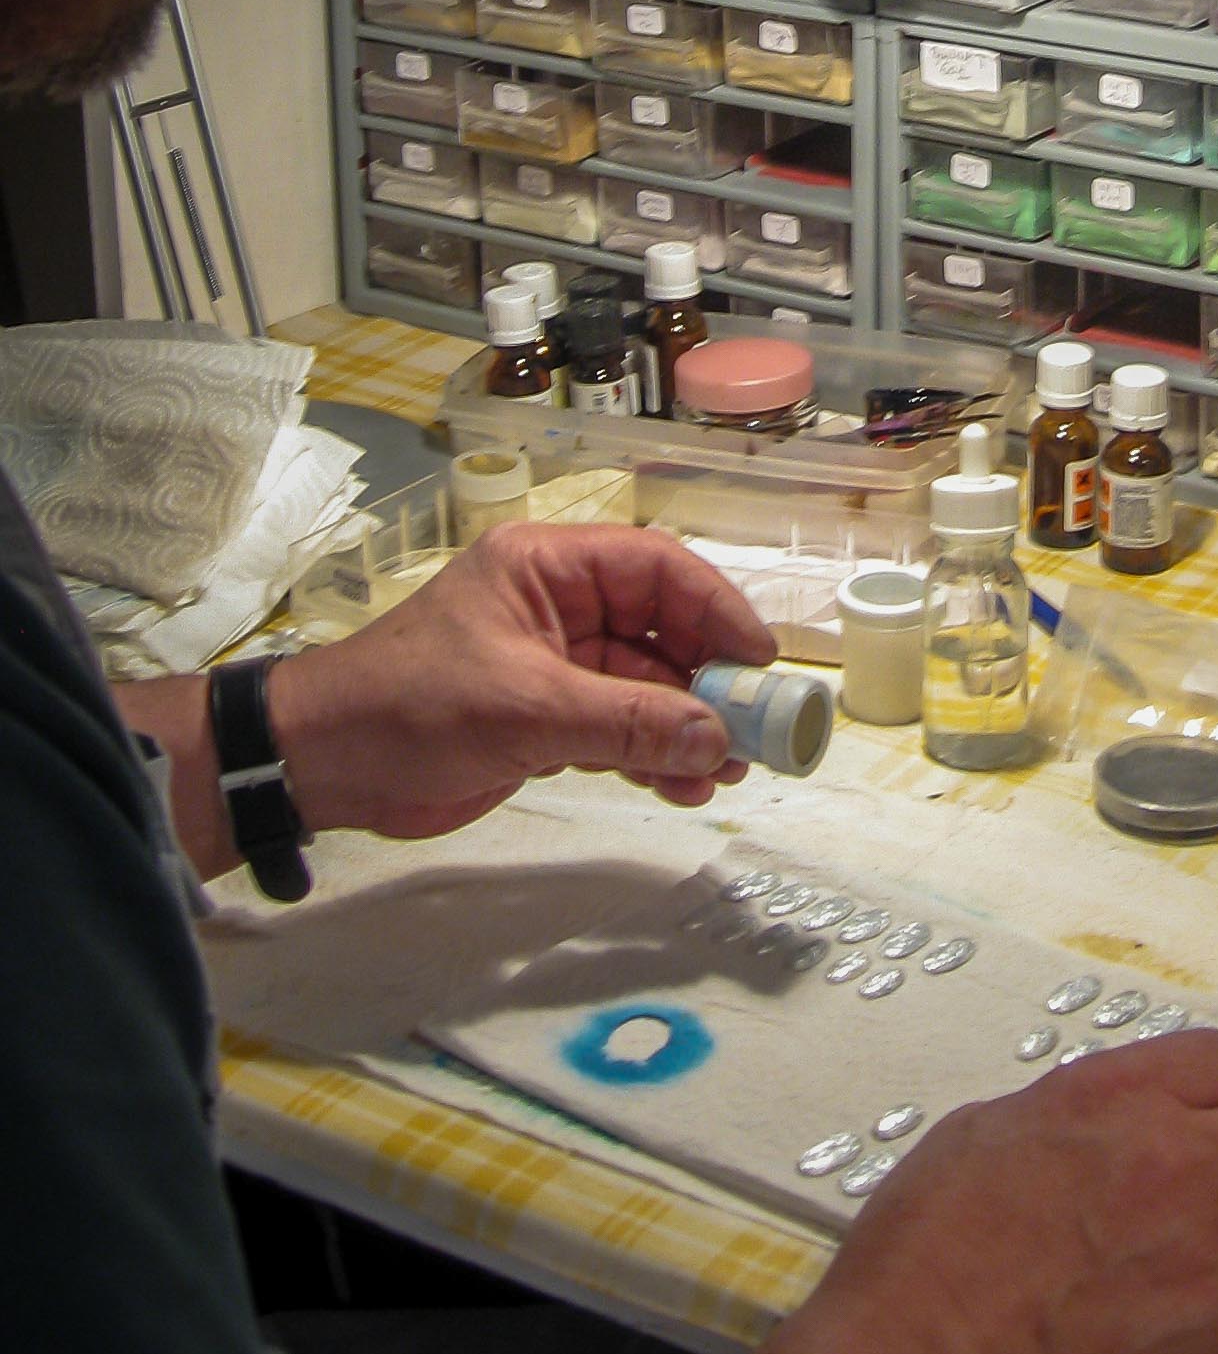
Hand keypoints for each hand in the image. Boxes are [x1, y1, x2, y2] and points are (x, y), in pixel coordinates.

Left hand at [267, 521, 776, 840]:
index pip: (656, 568)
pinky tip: (681, 785)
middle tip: (755, 728)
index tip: (759, 661)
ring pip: (646, 684)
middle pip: (661, 627)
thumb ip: (627, 722)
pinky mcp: (546, 716)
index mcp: (545, 567)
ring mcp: (554, 663)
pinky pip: (620, 725)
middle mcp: (558, 604)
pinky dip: (652, 754)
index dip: (716, 609)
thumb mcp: (525, 711)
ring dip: (685, 726)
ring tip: (724, 771)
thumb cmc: (409, 709)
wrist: (321, 767)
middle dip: (708, 679)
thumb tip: (714, 740)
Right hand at [663, 1031, 1217, 1353]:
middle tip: (1193, 1188)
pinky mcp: (1208, 1337)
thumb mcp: (987, 1132)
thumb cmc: (927, 1257)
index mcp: (1116, 1098)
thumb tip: (1116, 1119)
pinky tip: (1137, 1318)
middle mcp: (1174, 1163)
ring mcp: (1202, 1254)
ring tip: (1155, 1263)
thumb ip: (1078, 1114)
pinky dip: (1200, 1310)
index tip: (1203, 1114)